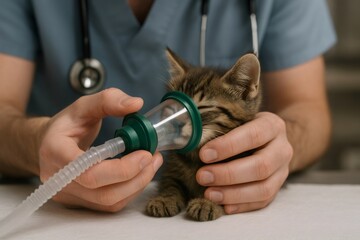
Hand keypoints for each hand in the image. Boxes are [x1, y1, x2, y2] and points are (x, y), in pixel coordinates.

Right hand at [39, 88, 162, 211]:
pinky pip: (110, 204)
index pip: (89, 171)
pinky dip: (130, 190)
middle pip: (103, 192)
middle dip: (136, 177)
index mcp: (55, 152)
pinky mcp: (80, 202)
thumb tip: (137, 104)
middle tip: (154, 157)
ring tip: (152, 163)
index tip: (145, 154)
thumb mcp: (84, 106)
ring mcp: (68, 195)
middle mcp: (58, 180)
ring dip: (138, 184)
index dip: (122, 168)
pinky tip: (140, 173)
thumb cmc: (67, 125)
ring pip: (110, 201)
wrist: (48, 144)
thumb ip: (108, 100)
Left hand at [197, 112, 292, 213]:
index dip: (228, 146)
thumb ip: (222, 127)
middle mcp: (282, 148)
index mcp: (272, 125)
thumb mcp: (238, 118)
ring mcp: (282, 171)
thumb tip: (191, 139)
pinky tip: (223, 206)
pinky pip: (263, 202)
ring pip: (264, 189)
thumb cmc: (245, 126)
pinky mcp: (278, 188)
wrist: (271, 138)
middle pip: (260, 166)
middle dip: (228, 174)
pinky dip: (241, 205)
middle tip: (202, 177)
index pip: (254, 135)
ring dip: (234, 194)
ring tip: (209, 194)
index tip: (204, 155)